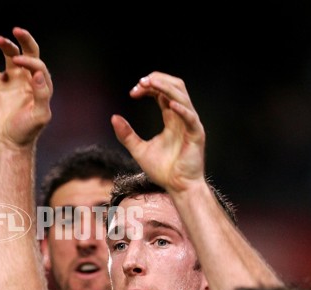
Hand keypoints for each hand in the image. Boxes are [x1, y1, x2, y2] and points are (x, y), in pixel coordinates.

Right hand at [0, 27, 52, 148]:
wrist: (7, 143)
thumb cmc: (26, 132)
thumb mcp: (39, 116)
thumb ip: (42, 95)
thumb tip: (39, 74)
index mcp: (40, 85)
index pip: (37, 64)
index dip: (30, 60)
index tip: (20, 62)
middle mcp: (27, 80)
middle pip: (27, 54)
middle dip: (24, 40)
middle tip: (16, 30)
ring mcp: (11, 82)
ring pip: (9, 57)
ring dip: (6, 46)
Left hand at [111, 72, 205, 192]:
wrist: (178, 187)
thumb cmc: (163, 170)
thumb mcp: (139, 150)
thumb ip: (127, 135)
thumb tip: (113, 117)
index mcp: (171, 118)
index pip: (162, 93)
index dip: (149, 87)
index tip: (133, 92)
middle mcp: (182, 117)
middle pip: (175, 87)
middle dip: (157, 80)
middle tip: (140, 83)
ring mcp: (191, 124)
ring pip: (182, 96)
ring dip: (165, 87)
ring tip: (150, 83)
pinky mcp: (196, 134)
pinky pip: (190, 117)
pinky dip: (181, 109)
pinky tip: (168, 104)